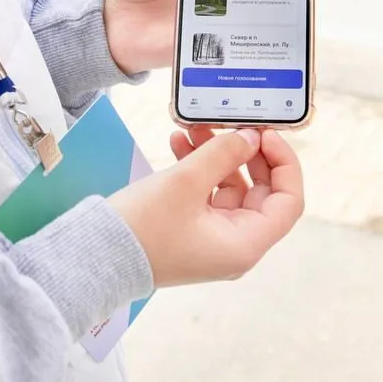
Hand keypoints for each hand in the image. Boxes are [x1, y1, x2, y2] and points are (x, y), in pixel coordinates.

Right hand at [108, 128, 303, 287]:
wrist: (94, 257)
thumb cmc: (143, 228)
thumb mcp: (186, 181)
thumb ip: (223, 154)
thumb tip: (251, 137)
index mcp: (246, 244)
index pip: (288, 201)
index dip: (284, 163)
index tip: (266, 134)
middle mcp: (236, 246)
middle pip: (261, 192)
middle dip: (244, 152)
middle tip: (230, 124)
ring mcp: (214, 240)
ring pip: (231, 188)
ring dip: (216, 156)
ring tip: (192, 128)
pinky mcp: (192, 232)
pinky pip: (208, 194)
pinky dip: (199, 169)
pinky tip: (178, 143)